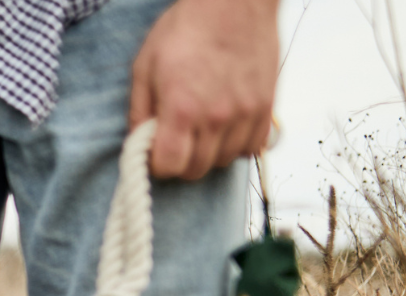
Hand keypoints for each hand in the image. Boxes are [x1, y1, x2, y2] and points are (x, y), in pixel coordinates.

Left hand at [129, 0, 279, 180]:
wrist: (234, 2)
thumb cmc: (185, 29)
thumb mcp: (145, 67)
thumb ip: (140, 111)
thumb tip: (138, 143)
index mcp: (182, 109)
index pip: (168, 166)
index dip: (157, 163)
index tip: (155, 150)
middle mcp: (217, 117)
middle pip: (196, 170)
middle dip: (180, 161)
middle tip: (176, 138)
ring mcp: (246, 113)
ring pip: (224, 161)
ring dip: (209, 152)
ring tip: (200, 128)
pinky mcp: (267, 106)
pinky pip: (254, 147)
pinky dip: (238, 144)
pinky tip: (226, 127)